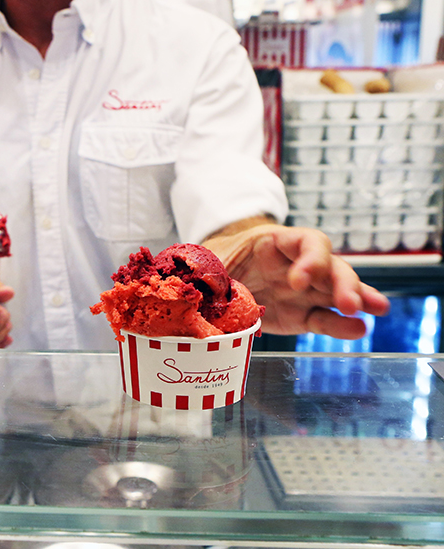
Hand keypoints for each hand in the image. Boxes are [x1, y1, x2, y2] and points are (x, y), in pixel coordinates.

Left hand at [207, 224, 389, 338]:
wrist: (212, 277)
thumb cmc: (214, 261)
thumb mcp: (207, 262)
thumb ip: (208, 274)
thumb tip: (194, 291)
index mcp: (274, 243)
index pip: (306, 242)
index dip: (310, 258)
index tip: (299, 281)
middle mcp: (296, 264)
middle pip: (331, 266)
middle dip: (343, 282)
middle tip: (349, 304)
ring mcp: (303, 290)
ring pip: (336, 291)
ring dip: (358, 299)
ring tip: (378, 308)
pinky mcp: (300, 314)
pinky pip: (323, 319)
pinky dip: (340, 326)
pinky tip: (358, 329)